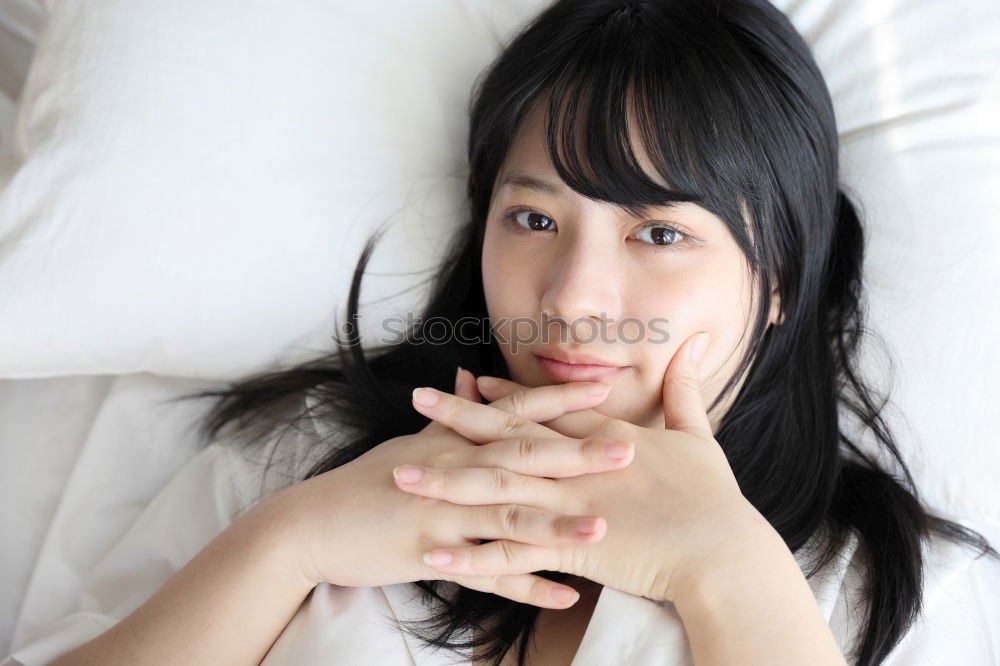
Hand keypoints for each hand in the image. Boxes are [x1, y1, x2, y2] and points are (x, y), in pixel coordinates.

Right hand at [265, 368, 630, 608]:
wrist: (313, 524)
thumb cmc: (368, 481)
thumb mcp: (413, 444)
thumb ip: (451, 418)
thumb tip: (470, 378)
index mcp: (457, 443)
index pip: (516, 414)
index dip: (561, 401)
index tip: (608, 388)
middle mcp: (455, 472)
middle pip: (523, 459)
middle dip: (577, 454)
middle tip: (629, 450)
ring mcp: (443, 514)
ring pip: (507, 518)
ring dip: (556, 524)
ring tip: (603, 527)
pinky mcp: (430, 554)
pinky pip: (486, 576)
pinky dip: (524, 587)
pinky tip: (565, 597)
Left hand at [396, 332, 775, 602]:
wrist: (723, 553)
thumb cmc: (714, 499)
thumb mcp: (699, 435)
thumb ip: (687, 388)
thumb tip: (697, 341)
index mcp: (604, 438)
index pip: (544, 410)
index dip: (505, 394)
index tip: (470, 379)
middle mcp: (577, 466)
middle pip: (508, 438)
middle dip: (459, 418)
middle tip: (417, 399)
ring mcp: (569, 506)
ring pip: (496, 491)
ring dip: (447, 483)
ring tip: (402, 475)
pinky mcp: (570, 549)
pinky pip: (511, 555)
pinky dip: (472, 558)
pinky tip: (434, 557)